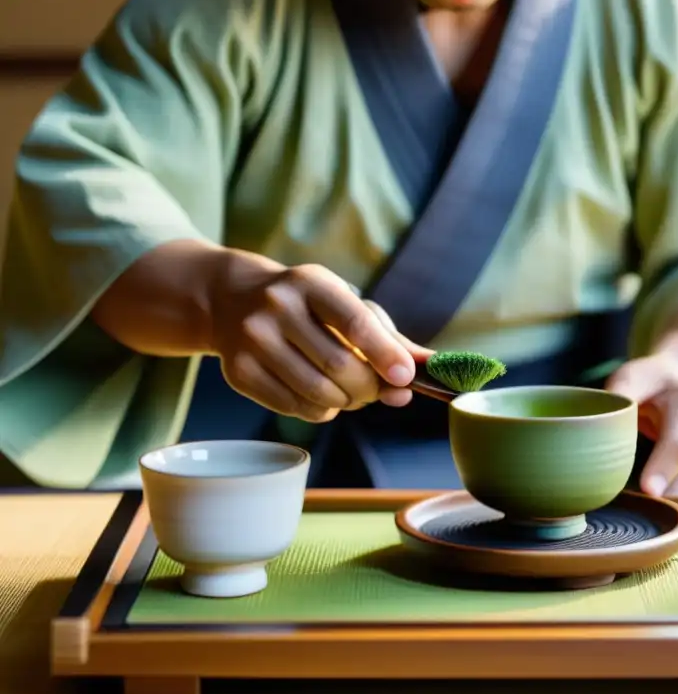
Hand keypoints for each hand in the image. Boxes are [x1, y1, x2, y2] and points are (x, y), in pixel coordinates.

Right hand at [208, 257, 430, 421]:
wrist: (233, 301)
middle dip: (369, 388)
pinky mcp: (238, 371)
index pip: (355, 322)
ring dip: (346, 402)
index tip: (405, 378)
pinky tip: (321, 396)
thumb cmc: (308, 306)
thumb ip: (388, 337)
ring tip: (349, 392)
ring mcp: (253, 339)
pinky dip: (320, 410)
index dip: (384, 354)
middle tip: (377, 391)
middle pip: (339, 366)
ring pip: (318, 393)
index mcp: (312, 283)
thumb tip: (428, 368)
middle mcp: (278, 307)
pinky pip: (295, 408)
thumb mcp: (345, 304)